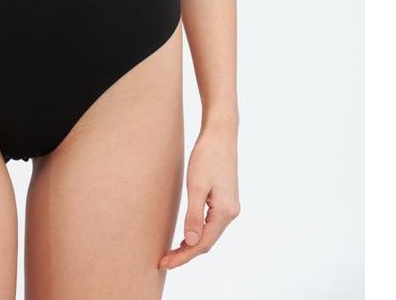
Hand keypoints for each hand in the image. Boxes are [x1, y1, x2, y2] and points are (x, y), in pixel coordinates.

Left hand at [159, 123, 239, 269]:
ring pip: (209, 234)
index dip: (183, 256)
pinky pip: (211, 224)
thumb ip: (194, 215)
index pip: (202, 244)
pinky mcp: (226, 200)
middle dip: (186, 253)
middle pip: (207, 242)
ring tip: (172, 252)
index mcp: (225, 212)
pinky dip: (198, 232)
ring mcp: (230, 207)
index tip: (164, 262)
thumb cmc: (207, 156)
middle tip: (164, 260)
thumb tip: (191, 243)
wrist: (220, 134)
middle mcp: (231, 213)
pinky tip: (186, 235)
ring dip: (192, 244)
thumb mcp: (196, 185)